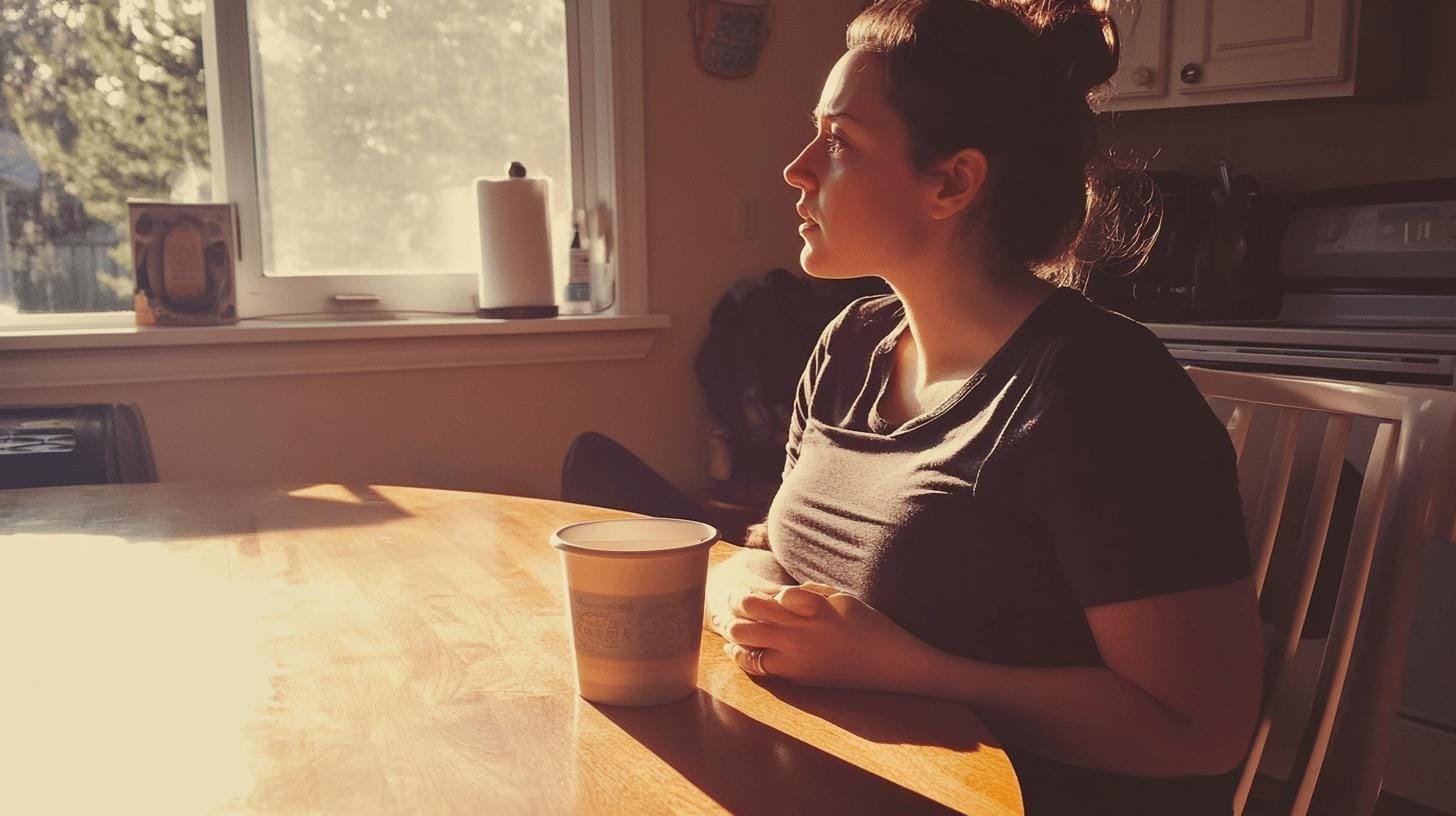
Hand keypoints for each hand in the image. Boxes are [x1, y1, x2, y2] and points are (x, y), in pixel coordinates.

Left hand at [720, 582, 933, 692]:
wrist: (887, 664)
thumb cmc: (867, 624)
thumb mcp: (841, 597)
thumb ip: (809, 590)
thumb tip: (779, 592)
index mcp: (812, 607)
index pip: (767, 594)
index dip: (755, 590)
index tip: (753, 589)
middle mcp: (799, 631)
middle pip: (748, 613)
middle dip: (736, 602)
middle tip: (736, 600)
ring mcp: (795, 657)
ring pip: (744, 639)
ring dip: (734, 627)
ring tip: (733, 622)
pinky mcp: (795, 676)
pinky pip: (754, 666)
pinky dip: (739, 655)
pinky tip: (735, 648)